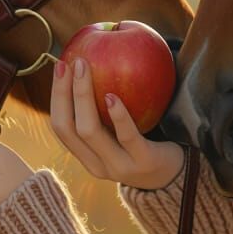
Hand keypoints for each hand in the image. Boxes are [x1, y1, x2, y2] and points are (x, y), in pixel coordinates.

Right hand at [49, 57, 184, 190]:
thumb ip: (102, 109)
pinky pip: (127, 136)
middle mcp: (96, 166)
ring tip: (84, 68)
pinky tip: (112, 95)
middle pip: (68, 128)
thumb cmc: (143, 142)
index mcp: (86, 157)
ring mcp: (119, 167)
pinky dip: (117, 115)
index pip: (60, 126)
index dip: (56, 96)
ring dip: (82, 96)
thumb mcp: (118, 131)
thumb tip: (91, 60)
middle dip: (63, 93)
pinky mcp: (143, 162)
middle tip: (70, 62)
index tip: (60, 66)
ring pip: (90, 131)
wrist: (175, 173)